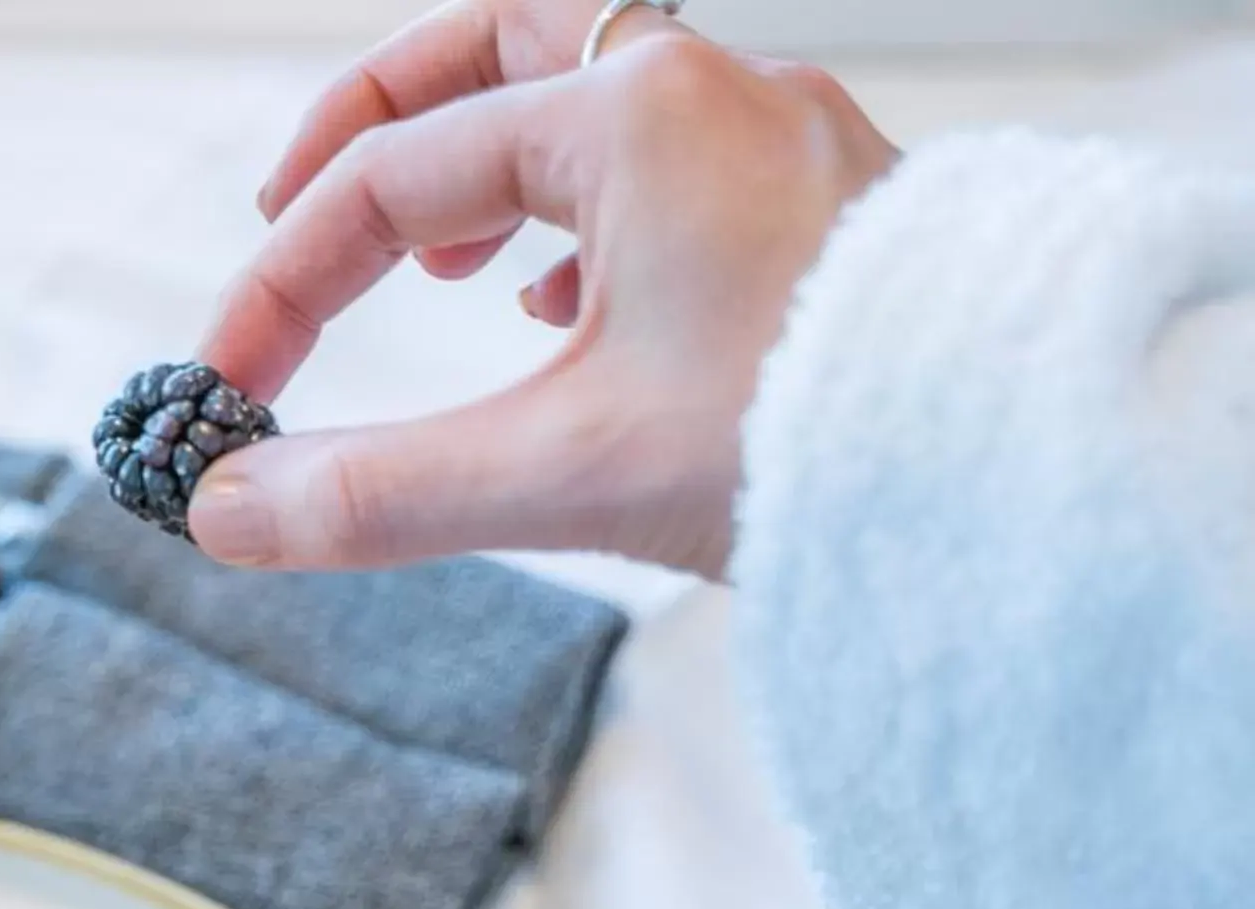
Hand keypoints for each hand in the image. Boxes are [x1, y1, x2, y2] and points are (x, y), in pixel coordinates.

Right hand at [188, 4, 898, 577]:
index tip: (231, 381)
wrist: (1034, 470)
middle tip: (296, 211)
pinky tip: (566, 309)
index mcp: (633, 113)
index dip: (284, 279)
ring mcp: (777, 140)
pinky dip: (584, 214)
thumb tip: (227, 510)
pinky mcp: (819, 206)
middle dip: (378, 126)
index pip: (395, 174)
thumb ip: (374, 490)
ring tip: (438, 266)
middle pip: (492, 45)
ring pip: (587, 93)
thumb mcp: (566, 472)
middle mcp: (708, 91)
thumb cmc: (821, 438)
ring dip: (487, 167)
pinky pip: (670, 161)